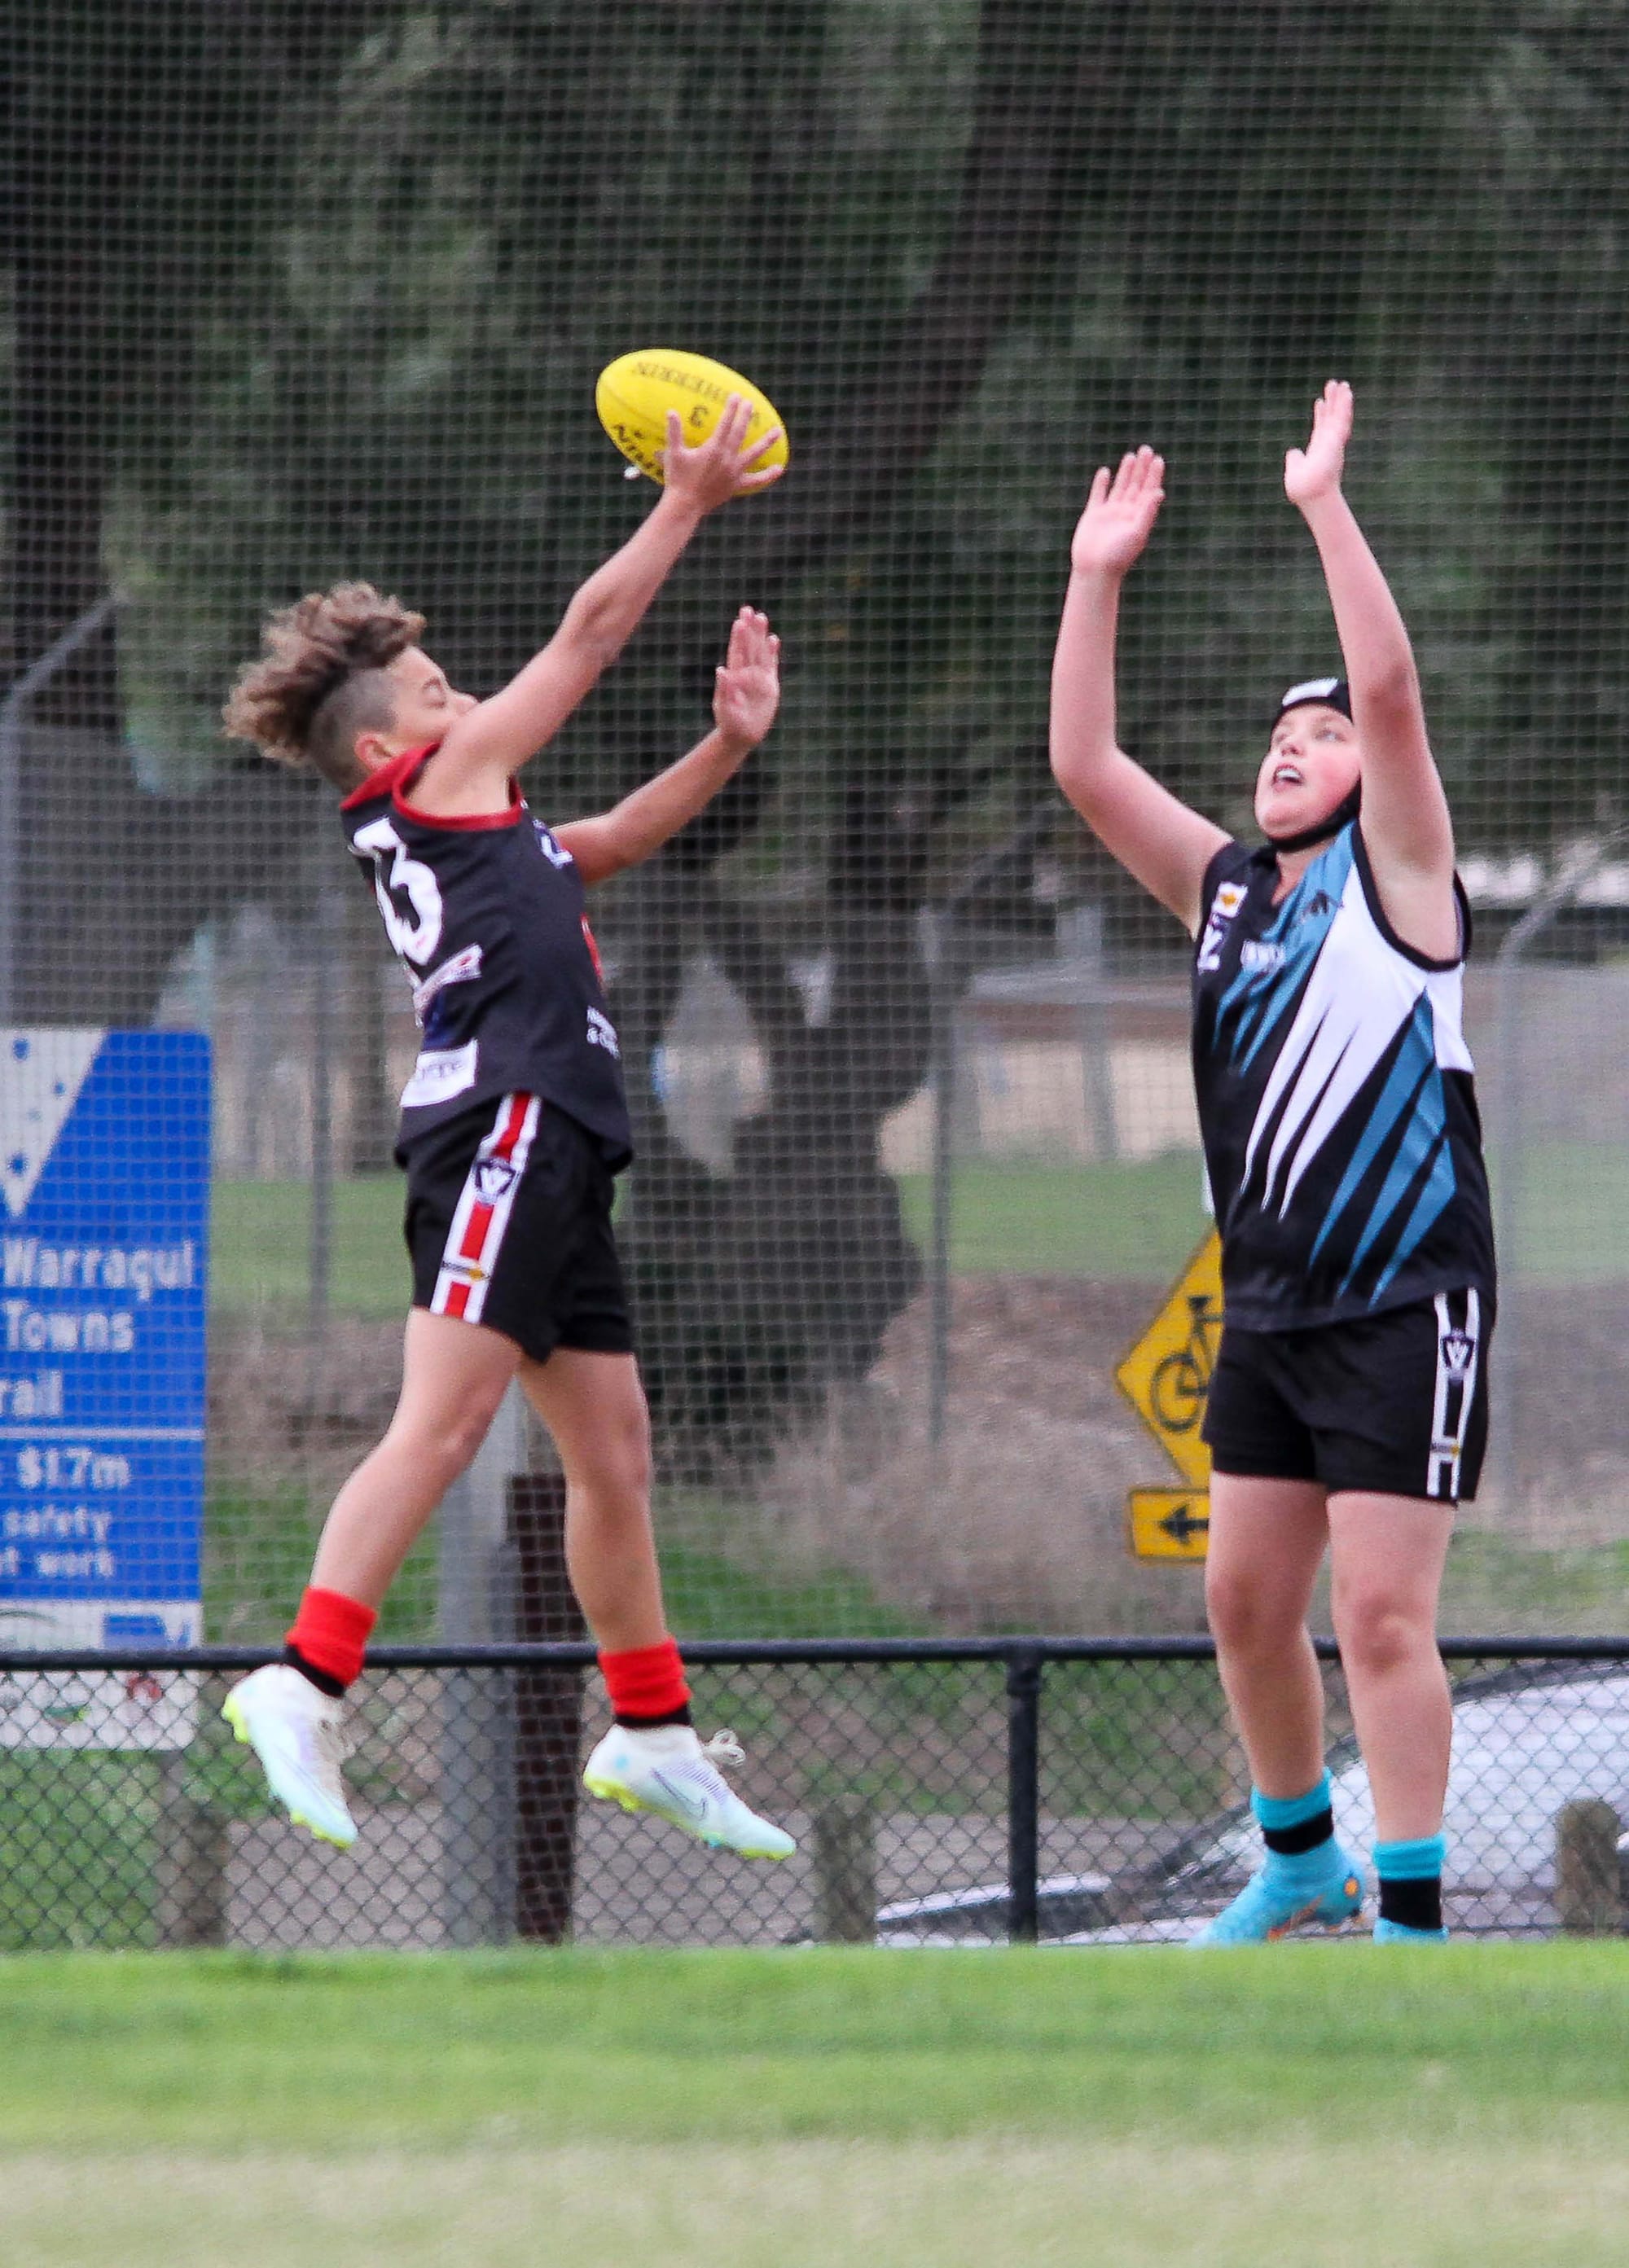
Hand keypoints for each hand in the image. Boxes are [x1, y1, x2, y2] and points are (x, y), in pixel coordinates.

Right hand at [660, 394, 785, 512]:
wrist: (686, 505)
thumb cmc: (677, 479)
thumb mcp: (673, 454)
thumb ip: (674, 432)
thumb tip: (671, 411)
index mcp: (713, 449)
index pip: (725, 423)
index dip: (731, 408)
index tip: (736, 396)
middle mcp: (727, 458)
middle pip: (740, 433)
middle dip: (746, 416)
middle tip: (751, 404)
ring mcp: (734, 472)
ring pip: (754, 454)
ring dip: (766, 441)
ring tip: (777, 431)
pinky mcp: (736, 485)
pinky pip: (755, 480)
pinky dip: (767, 475)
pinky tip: (779, 469)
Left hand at [712, 607, 779, 746]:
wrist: (741, 735)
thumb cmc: (729, 723)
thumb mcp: (725, 708)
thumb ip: (724, 690)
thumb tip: (722, 670)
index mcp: (735, 677)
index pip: (737, 652)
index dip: (739, 637)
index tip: (740, 621)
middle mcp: (746, 673)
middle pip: (748, 647)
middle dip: (749, 629)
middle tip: (748, 609)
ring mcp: (758, 678)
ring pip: (760, 652)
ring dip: (761, 635)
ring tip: (762, 617)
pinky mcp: (769, 686)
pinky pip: (771, 665)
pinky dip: (772, 653)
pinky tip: (773, 639)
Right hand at [1070, 447, 1164, 577]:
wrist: (1095, 570)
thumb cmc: (1118, 556)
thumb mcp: (1137, 533)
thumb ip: (1147, 512)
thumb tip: (1159, 492)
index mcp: (1138, 517)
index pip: (1148, 491)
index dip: (1154, 476)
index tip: (1158, 460)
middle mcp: (1126, 513)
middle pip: (1136, 486)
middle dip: (1141, 468)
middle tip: (1146, 449)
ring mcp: (1109, 513)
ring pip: (1119, 487)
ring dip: (1125, 472)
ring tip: (1131, 456)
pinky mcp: (1093, 516)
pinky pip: (1098, 495)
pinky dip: (1101, 484)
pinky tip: (1105, 472)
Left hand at [1284, 380, 1352, 508]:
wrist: (1309, 491)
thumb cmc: (1301, 487)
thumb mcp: (1295, 469)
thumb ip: (1295, 460)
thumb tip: (1292, 453)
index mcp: (1318, 450)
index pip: (1320, 428)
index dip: (1320, 415)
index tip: (1319, 402)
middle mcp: (1328, 444)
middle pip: (1332, 418)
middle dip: (1333, 402)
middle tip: (1335, 386)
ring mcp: (1334, 441)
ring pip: (1339, 415)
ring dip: (1341, 400)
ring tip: (1342, 384)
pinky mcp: (1336, 438)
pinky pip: (1342, 418)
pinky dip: (1344, 406)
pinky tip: (1346, 393)